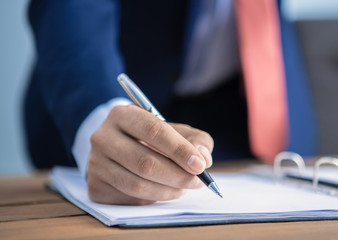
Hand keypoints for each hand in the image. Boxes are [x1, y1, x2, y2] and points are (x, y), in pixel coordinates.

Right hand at [87, 105, 213, 204]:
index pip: (153, 131)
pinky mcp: (95, 185)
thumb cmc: (152, 138)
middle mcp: (103, 137)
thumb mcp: (175, 130)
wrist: (118, 147)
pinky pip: (130, 198)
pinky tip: (165, 191)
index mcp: (122, 115)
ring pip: (138, 184)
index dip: (179, 150)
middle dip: (178, 175)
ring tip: (185, 188)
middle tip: (198, 182)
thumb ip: (196, 140)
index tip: (200, 165)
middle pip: (145, 162)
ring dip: (169, 191)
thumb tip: (203, 159)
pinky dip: (154, 198)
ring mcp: (95, 163)